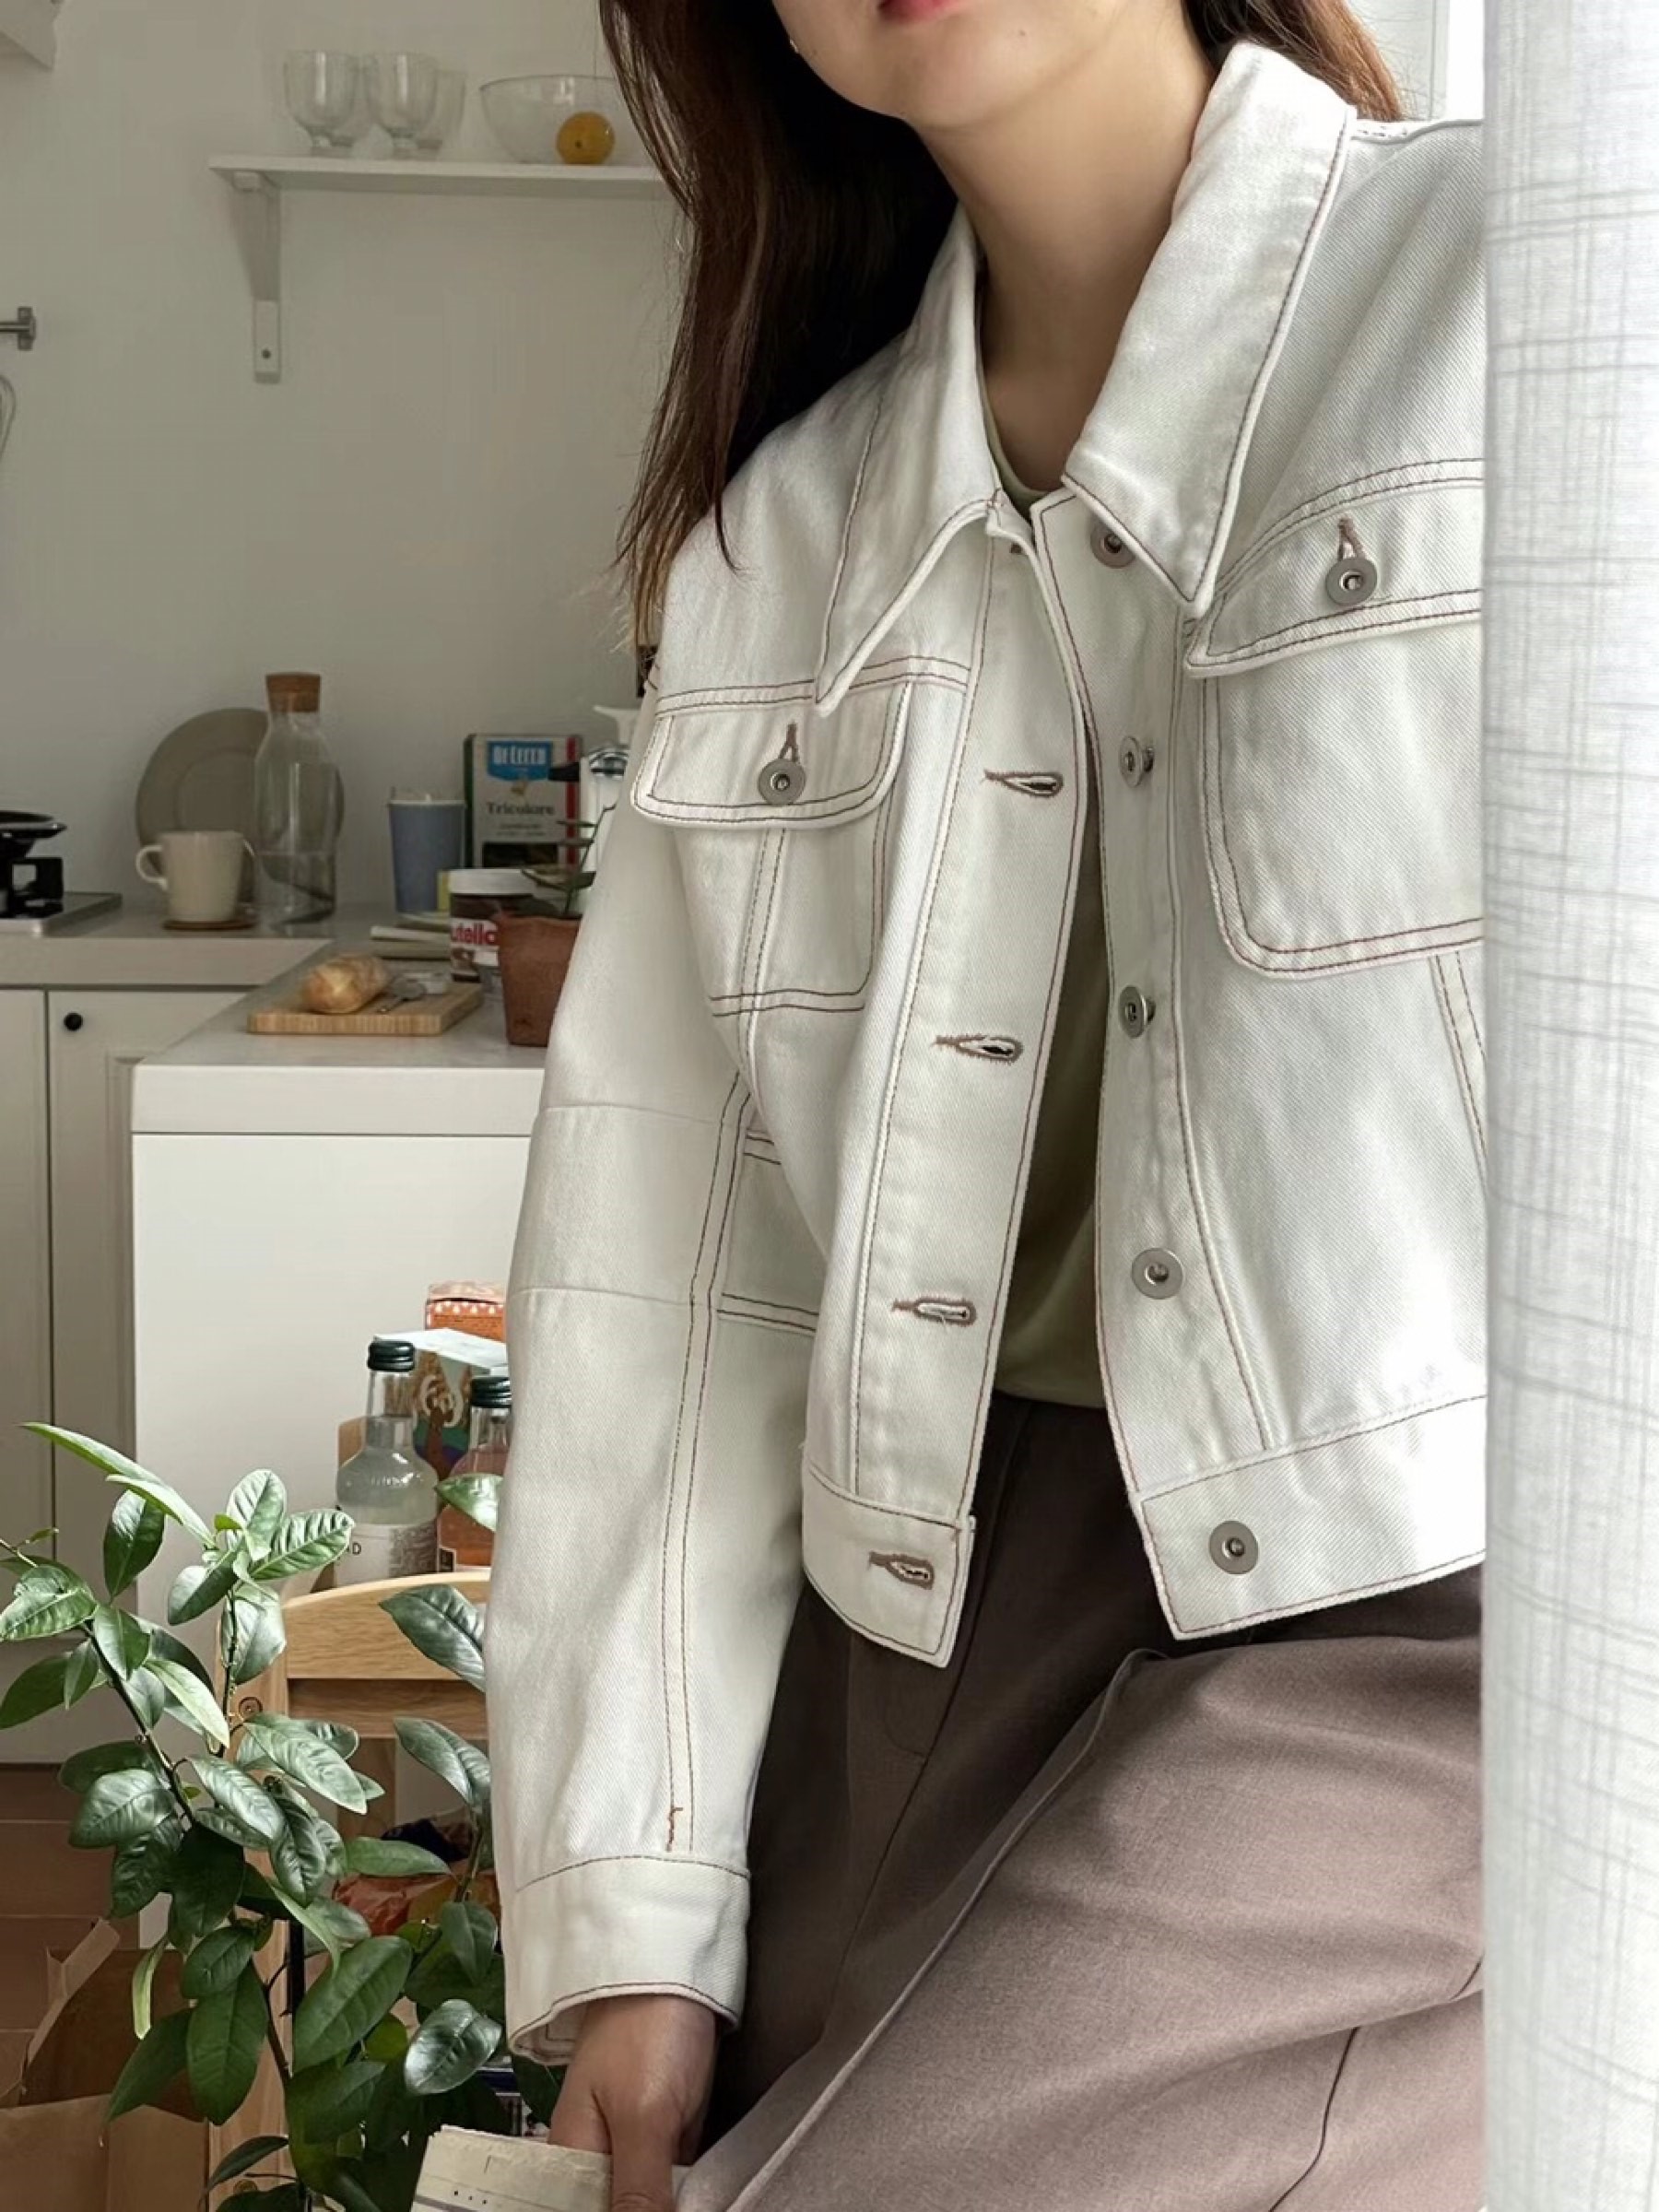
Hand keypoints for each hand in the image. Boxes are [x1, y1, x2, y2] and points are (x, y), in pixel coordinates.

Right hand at [546, 1992, 720, 2211]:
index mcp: (571, 2156)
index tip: (659, 2209)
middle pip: (621, 2205)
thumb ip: (638, 2190)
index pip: (579, 2209)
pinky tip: (705, 2194)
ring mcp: (634, 2143)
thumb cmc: (647, 2028)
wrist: (676, 1959)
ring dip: (674, 2201)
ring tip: (697, 2197)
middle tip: (685, 2199)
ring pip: (651, 2199)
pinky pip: (675, 2180)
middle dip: (653, 2207)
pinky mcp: (668, 2133)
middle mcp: (598, 2156)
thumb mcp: (643, 2116)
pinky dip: (690, 2190)